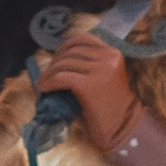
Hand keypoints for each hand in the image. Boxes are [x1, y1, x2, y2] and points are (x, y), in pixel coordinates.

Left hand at [36, 27, 138, 150]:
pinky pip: (61, 78)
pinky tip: (43, 89)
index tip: (57, 57)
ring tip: (42, 83)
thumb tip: (60, 56)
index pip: (83, 39)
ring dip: (48, 74)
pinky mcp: (88, 85)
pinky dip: (49, 82)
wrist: (122, 126)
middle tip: (46, 74)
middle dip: (54, 61)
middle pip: (71, 51)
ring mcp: (99, 70)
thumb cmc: (112, 103)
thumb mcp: (107, 75)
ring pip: (64, 64)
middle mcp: (107, 58)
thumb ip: (92, 62)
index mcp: (113, 53)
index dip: (65, 46)